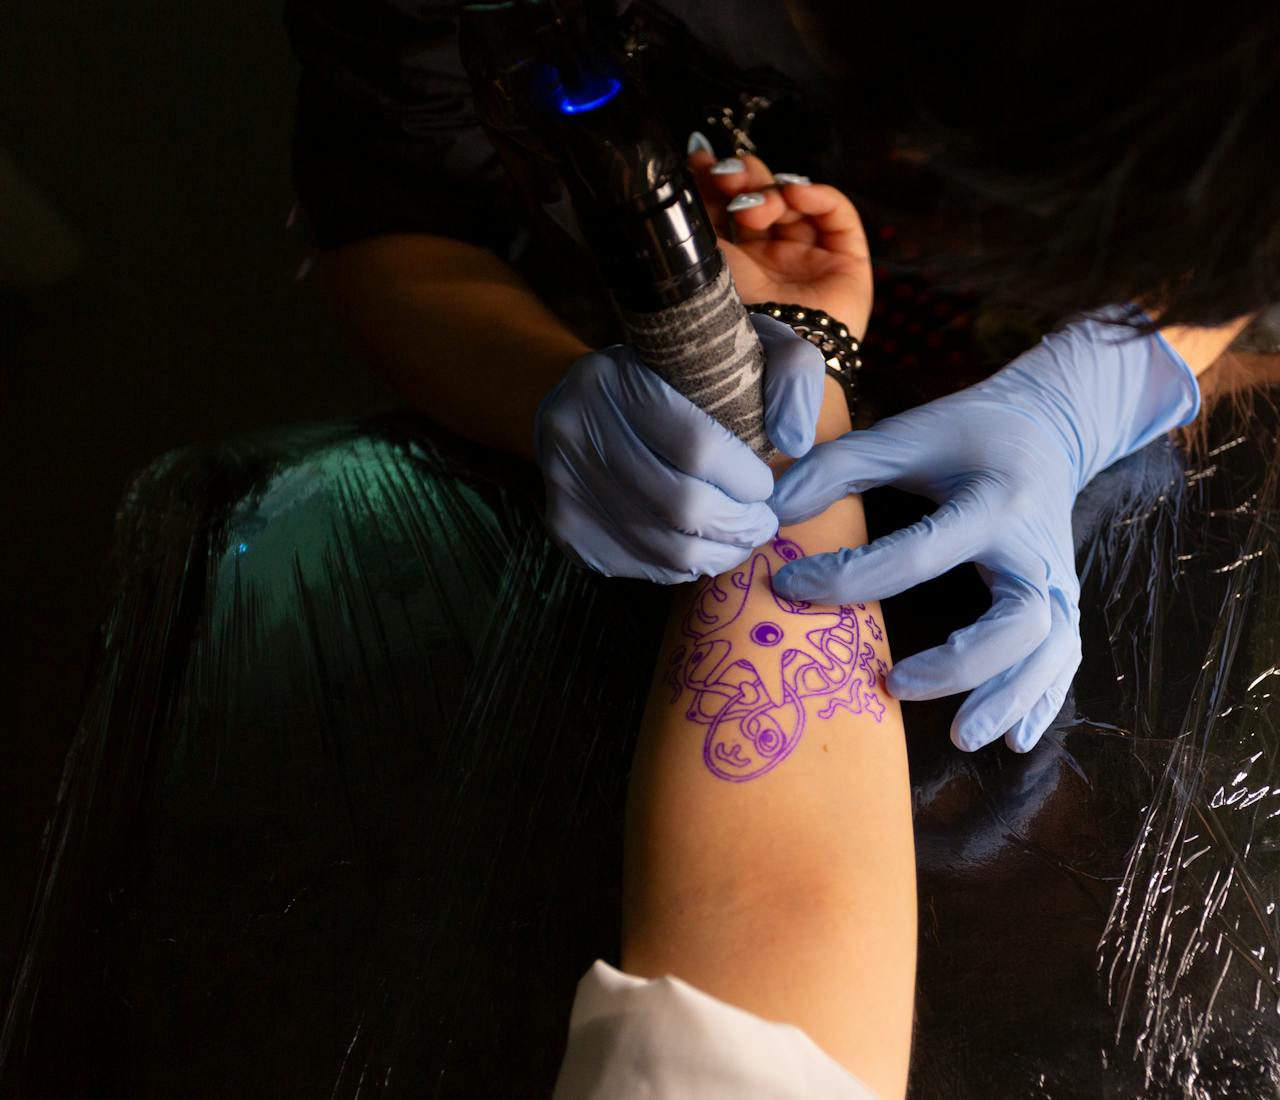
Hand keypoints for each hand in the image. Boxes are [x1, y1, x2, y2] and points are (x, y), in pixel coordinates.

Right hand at [536, 314, 825, 583]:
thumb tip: (795, 442)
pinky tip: (700, 548)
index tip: (767, 485)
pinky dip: (683, 568)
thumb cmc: (676, 373)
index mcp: (618, 377)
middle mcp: (578, 429)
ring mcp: (564, 482)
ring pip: (663, 547)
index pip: (698, 446)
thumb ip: (788, 372)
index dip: (746, 479)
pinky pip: (639, 567)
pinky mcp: (563, 525)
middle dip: (740, 526)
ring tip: (741, 540)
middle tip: (763, 524)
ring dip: (719, 555)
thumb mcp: (737, 346)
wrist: (585, 397)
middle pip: (681, 506)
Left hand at [687, 138, 871, 337]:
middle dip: (741, 179)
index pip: (728, 209)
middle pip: (761, 199)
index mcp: (736, 268)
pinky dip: (816, 195)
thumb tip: (688, 168)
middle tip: (724, 175)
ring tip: (751, 205)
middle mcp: (772, 263)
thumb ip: (696, 218)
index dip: (715, 180)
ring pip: (796, 203)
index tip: (698, 156)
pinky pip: (837, 214)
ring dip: (770, 190)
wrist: (768, 357)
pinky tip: (793, 194)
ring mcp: (809, 262)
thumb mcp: (701, 261)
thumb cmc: (729, 318)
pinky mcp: (846, 263)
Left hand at [769, 312, 1200, 751]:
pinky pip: (1063, 660)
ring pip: (1048, 652)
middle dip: (959, 664)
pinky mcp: (1064, 600)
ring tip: (961, 737)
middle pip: (1016, 622)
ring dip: (1008, 698)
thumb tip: (771, 511)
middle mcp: (1033, 549)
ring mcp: (1057, 580)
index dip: (850, 577)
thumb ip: (838, 467)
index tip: (789, 588)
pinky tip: (1013, 739)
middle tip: (893, 685)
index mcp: (991, 502)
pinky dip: (1041, 701)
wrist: (1049, 427)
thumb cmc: (966, 433)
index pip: (920, 553)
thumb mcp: (906, 435)